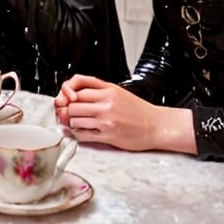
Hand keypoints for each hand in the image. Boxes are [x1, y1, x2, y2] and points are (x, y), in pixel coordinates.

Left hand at [55, 74, 194, 152]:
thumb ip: (96, 89)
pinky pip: (82, 135)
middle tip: (69, 114)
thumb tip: (71, 93)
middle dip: (67, 111)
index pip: (76, 87)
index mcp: (108, 90)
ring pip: (74, 120)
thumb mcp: (118, 91)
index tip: (66, 100)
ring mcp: (106, 120)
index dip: (66, 95)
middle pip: (72, 105)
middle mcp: (106, 103)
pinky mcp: (108, 135)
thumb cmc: (138, 110)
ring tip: (79, 124)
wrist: (157, 126)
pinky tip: (82, 132)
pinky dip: (78, 134)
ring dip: (72, 123)